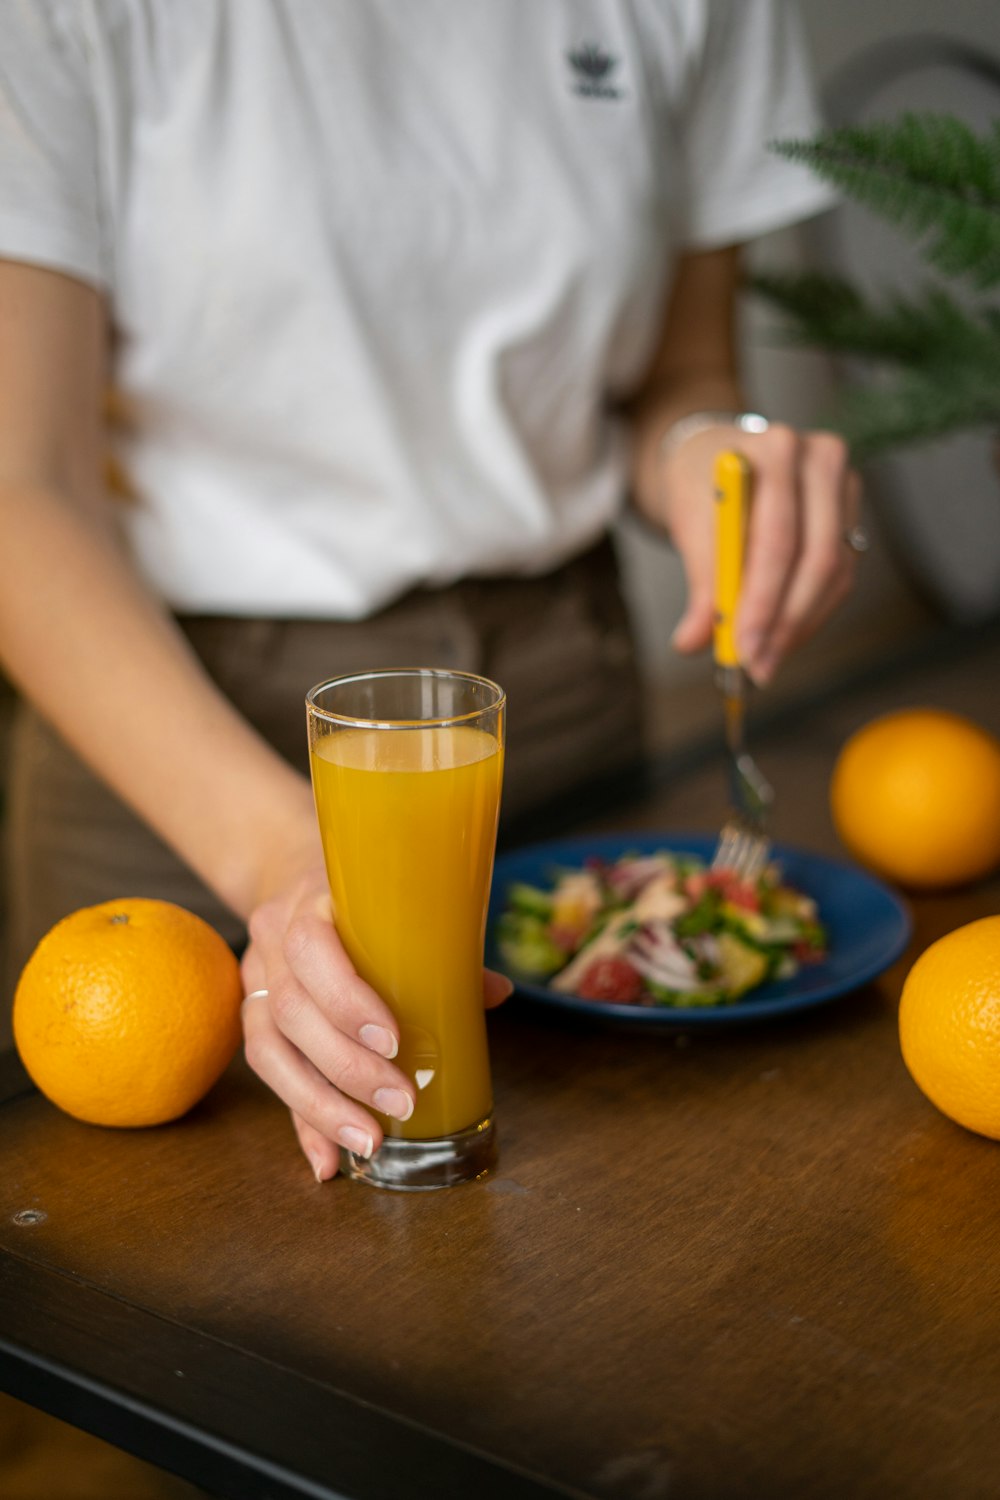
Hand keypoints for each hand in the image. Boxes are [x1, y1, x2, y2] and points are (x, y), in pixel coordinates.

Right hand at [241, 867, 511, 1181]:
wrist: (290, 875)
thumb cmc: (359, 897)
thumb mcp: (394, 904)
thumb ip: (441, 946)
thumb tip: (495, 993)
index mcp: (307, 904)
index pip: (311, 950)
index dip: (346, 999)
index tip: (392, 1040)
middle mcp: (271, 945)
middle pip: (293, 1012)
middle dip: (348, 1067)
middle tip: (400, 1103)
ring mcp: (256, 985)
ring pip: (270, 1053)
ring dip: (321, 1106)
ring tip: (368, 1142)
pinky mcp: (254, 1021)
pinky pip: (271, 1079)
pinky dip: (301, 1123)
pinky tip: (327, 1162)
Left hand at [663, 422, 862, 683]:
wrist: (718, 457)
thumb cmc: (703, 485)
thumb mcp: (689, 525)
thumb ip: (700, 583)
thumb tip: (694, 641)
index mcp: (776, 450)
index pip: (777, 538)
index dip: (762, 601)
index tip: (743, 648)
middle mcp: (821, 460)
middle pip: (816, 558)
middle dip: (784, 622)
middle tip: (757, 666)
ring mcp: (844, 486)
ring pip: (834, 573)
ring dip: (799, 625)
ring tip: (765, 661)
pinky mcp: (851, 515)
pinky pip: (839, 576)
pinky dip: (809, 613)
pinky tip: (783, 638)